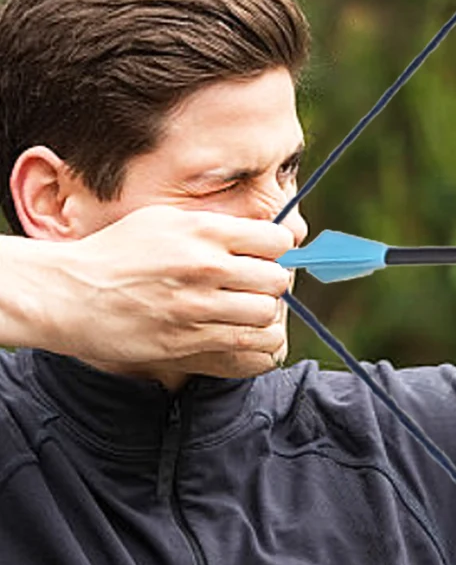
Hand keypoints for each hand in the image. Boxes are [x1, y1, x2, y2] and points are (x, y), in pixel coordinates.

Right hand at [23, 205, 295, 379]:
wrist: (67, 293)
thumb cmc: (116, 252)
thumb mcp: (164, 221)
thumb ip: (214, 226)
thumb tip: (259, 232)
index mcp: (202, 231)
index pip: (277, 240)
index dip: (278, 250)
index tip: (266, 257)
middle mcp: (204, 266)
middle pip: (276, 279)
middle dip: (273, 284)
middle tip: (257, 287)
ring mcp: (195, 306)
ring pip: (266, 314)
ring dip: (263, 314)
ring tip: (247, 311)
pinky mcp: (186, 339)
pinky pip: (246, 344)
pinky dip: (254, 341)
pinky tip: (241, 332)